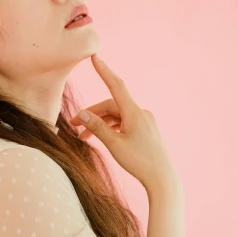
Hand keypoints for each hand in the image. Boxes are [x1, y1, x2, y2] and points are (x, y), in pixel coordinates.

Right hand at [69, 54, 181, 192]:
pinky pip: (124, 123)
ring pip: (117, 116)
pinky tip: (102, 139)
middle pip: (111, 106)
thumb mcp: (114, 144)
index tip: (95, 56)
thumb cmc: (139, 162)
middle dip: (92, 113)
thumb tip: (83, 114)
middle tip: (74, 127)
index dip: (104, 70)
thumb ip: (97, 127)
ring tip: (84, 138)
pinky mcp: (146, 131)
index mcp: (134, 113)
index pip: (116, 85)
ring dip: (100, 123)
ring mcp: (145, 122)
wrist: (163, 180)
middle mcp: (141, 113)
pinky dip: (111, 128)